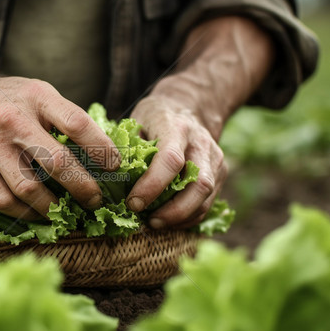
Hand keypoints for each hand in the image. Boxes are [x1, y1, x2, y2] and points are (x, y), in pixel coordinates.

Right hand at [0, 76, 120, 219]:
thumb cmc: (3, 100)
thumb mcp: (35, 92)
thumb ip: (62, 115)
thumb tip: (100, 149)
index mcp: (37, 96)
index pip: (78, 124)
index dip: (102, 149)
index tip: (115, 166)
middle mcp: (13, 119)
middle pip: (58, 162)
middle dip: (84, 188)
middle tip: (96, 200)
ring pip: (30, 189)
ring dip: (54, 208)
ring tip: (66, 212)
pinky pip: (4, 201)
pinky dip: (25, 214)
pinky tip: (37, 214)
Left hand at [127, 92, 226, 228]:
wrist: (187, 107)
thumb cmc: (155, 117)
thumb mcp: (136, 121)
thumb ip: (126, 147)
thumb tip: (109, 178)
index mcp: (177, 127)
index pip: (171, 160)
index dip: (153, 185)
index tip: (133, 203)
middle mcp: (202, 143)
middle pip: (198, 184)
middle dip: (173, 210)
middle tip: (149, 222)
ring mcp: (215, 159)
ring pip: (206, 196)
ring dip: (181, 217)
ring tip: (156, 223)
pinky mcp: (220, 173)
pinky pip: (208, 202)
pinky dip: (189, 217)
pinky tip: (169, 221)